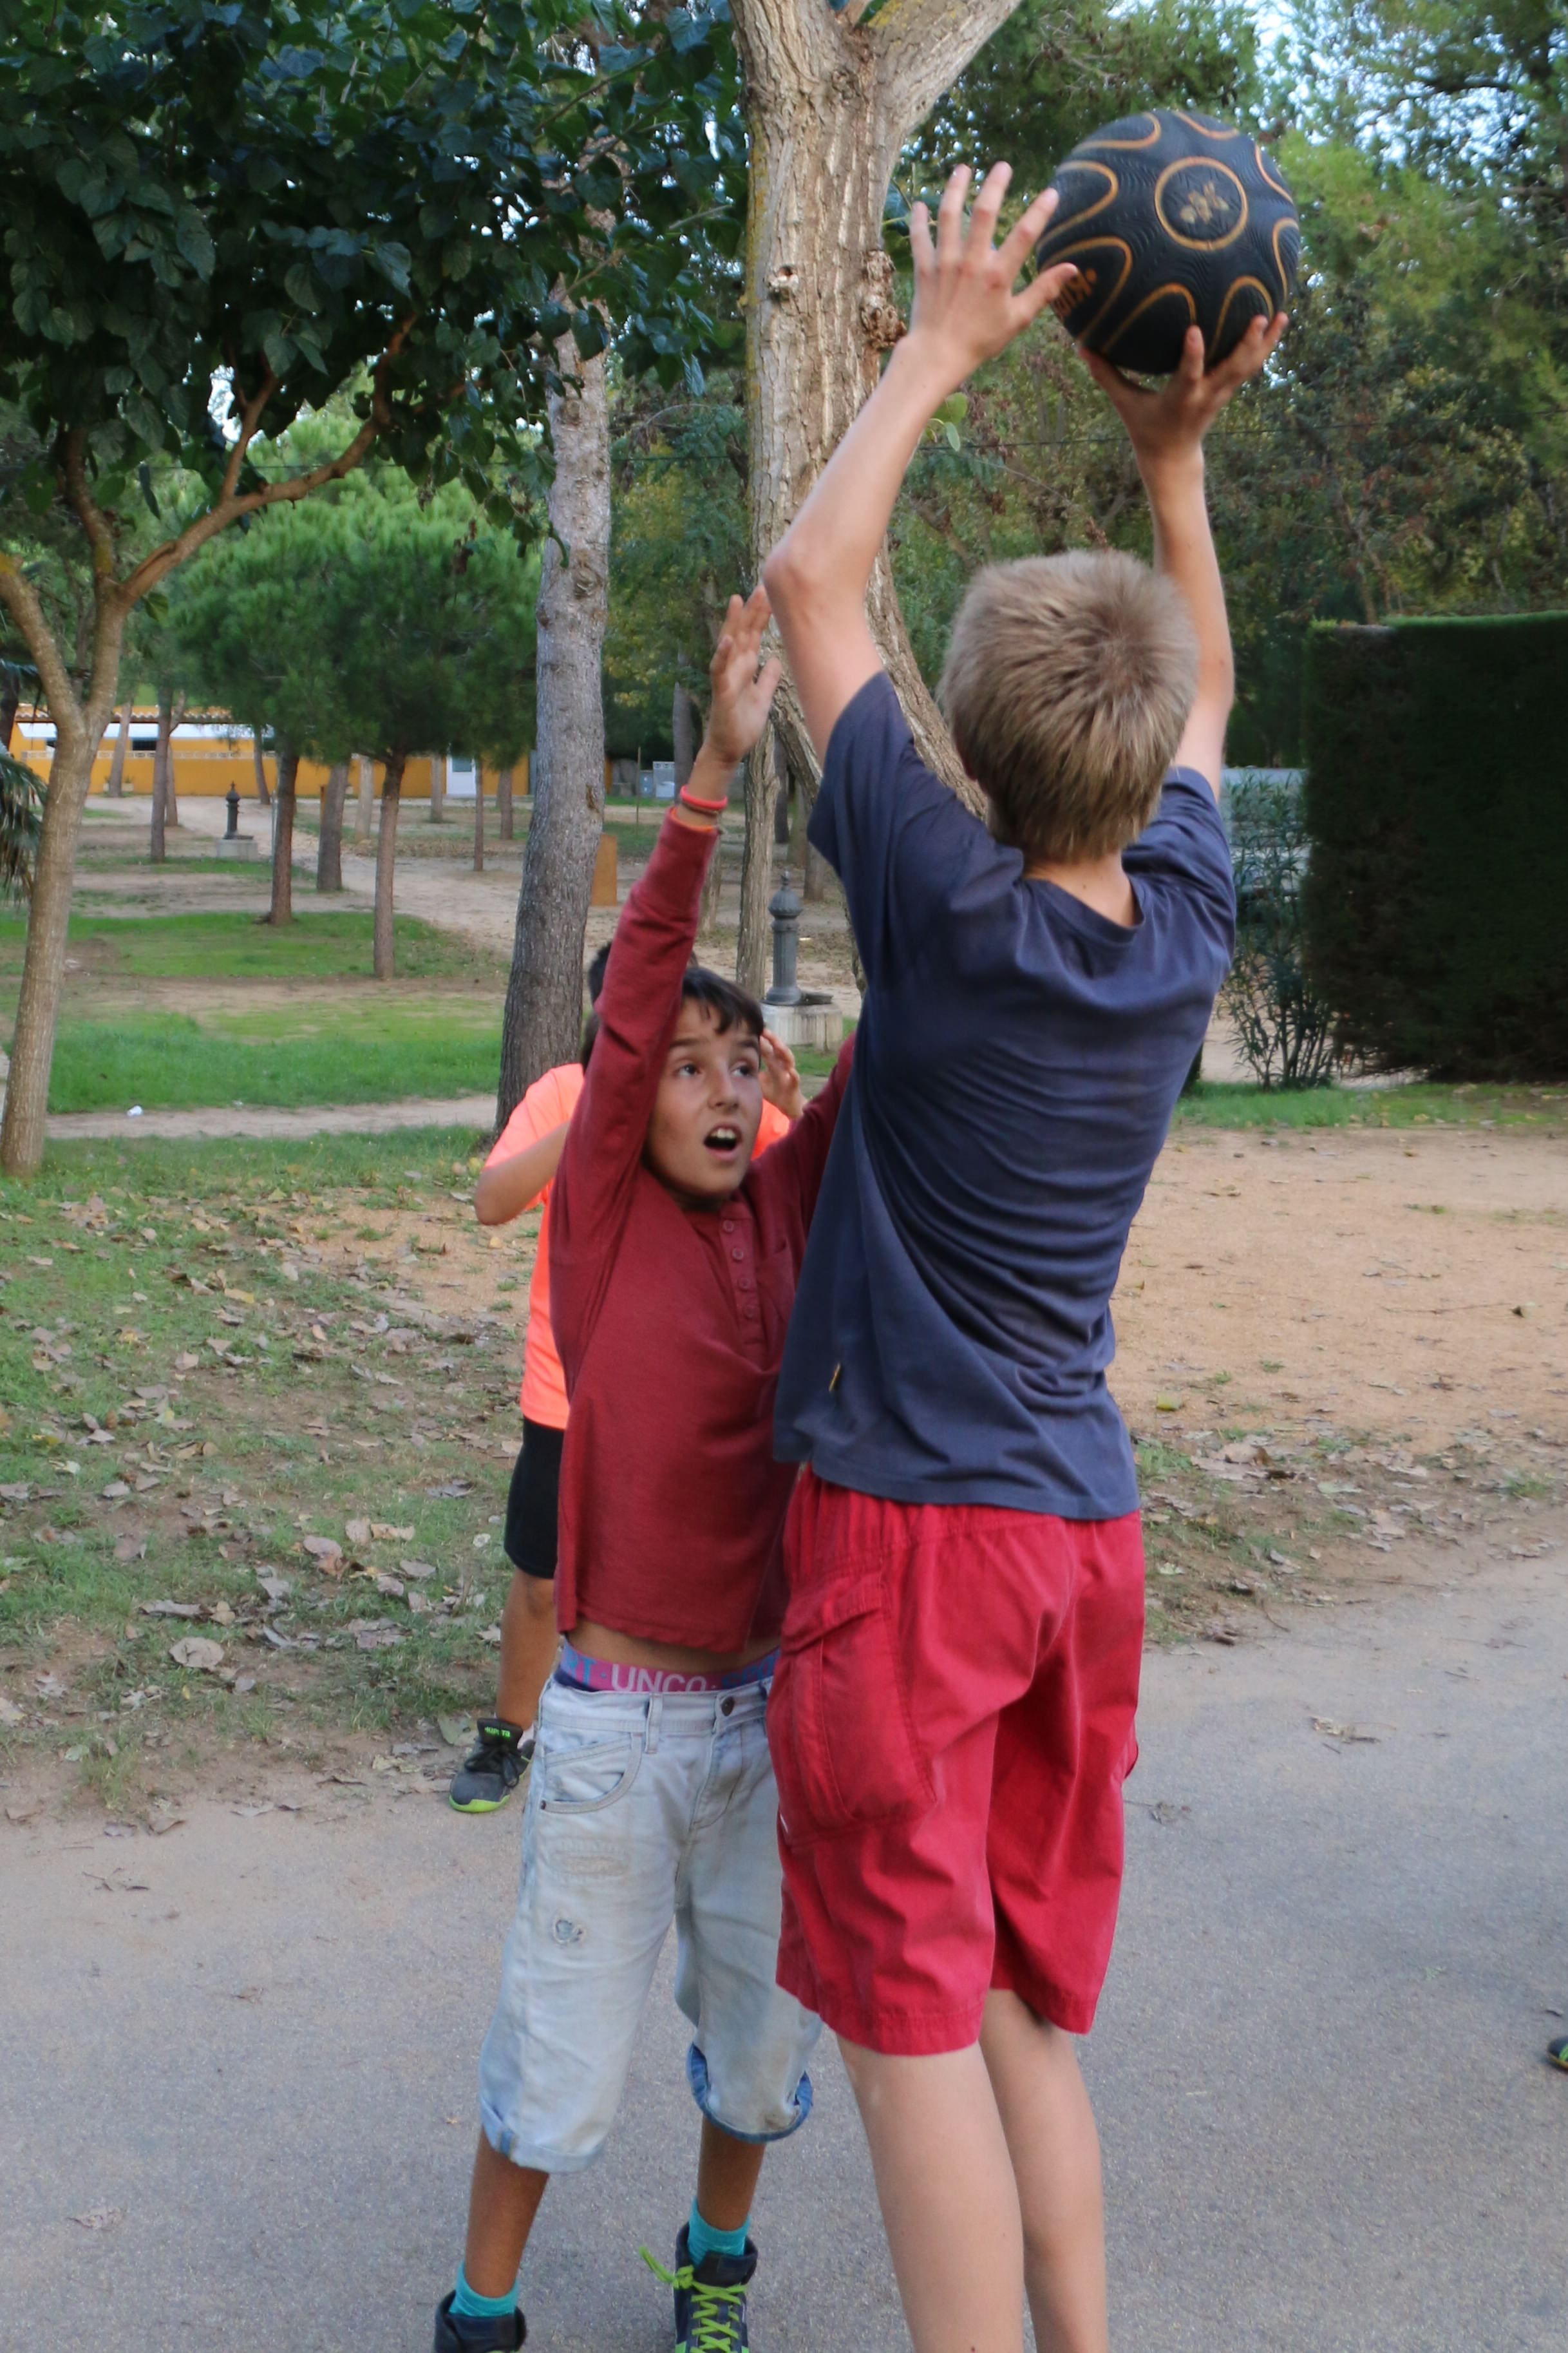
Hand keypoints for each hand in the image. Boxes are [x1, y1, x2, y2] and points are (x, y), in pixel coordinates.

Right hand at [695, 587, 783, 776]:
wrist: (730, 749)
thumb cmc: (743, 724)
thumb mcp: (763, 697)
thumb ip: (768, 678)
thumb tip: (775, 660)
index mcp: (745, 667)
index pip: (754, 635)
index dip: (762, 616)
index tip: (772, 594)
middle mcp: (734, 667)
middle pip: (743, 633)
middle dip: (751, 610)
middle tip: (762, 586)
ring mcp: (726, 677)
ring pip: (728, 644)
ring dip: (732, 622)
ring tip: (737, 600)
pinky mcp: (721, 692)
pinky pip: (719, 671)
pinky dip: (722, 655)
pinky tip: (727, 640)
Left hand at [759, 1028, 802, 1122]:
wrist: (787, 1106)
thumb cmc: (773, 1091)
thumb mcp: (759, 1080)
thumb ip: (751, 1071)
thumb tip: (733, 1065)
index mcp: (773, 1063)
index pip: (767, 1049)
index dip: (762, 1040)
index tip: (753, 1030)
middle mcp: (782, 1065)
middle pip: (778, 1049)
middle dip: (773, 1039)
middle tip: (765, 1030)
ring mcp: (789, 1074)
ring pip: (789, 1060)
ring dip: (784, 1052)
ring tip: (778, 1045)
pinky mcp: (794, 1085)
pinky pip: (795, 1079)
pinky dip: (794, 1075)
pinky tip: (791, 1071)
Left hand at [904, 164, 1079, 394]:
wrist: (937, 356)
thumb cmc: (980, 341)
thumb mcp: (1017, 319)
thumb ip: (1044, 291)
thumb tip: (1072, 269)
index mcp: (997, 276)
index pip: (1024, 236)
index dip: (1040, 212)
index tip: (1052, 192)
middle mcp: (971, 263)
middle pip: (984, 214)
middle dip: (995, 185)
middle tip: (1002, 166)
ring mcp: (946, 263)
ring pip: (950, 216)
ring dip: (955, 189)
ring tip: (962, 168)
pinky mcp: (925, 269)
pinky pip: (920, 237)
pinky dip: (919, 219)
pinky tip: (921, 203)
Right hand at [1081, 313, 1286, 478]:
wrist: (1173, 459)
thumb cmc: (1146, 428)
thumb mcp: (1124, 405)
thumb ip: (1106, 375)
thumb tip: (1082, 345)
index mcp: (1181, 399)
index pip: (1188, 375)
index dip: (1193, 355)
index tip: (1195, 330)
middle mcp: (1206, 396)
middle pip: (1231, 369)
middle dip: (1246, 345)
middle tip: (1260, 316)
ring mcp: (1221, 394)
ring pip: (1248, 367)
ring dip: (1266, 343)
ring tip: (1282, 314)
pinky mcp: (1229, 390)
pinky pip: (1250, 366)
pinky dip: (1264, 346)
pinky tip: (1277, 321)